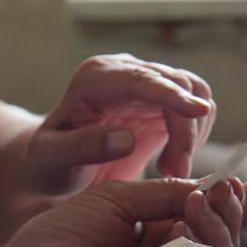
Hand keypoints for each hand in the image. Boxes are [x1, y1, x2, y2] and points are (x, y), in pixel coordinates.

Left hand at [0, 178, 242, 246]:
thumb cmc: (63, 233)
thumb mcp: (119, 197)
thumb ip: (165, 194)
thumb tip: (210, 186)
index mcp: (160, 232)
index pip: (208, 218)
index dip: (225, 200)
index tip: (229, 180)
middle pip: (221, 240)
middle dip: (227, 212)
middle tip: (220, 190)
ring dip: (216, 230)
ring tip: (199, 205)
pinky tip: (182, 233)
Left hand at [27, 53, 215, 193]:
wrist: (57, 166)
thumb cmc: (49, 162)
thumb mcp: (52, 159)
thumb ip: (83, 147)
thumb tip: (126, 138)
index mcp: (95, 77)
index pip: (141, 79)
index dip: (171, 95)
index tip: (198, 112)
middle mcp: (125, 71)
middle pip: (176, 85)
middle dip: (184, 130)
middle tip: (176, 174)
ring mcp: (147, 84)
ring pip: (195, 94)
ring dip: (193, 134)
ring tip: (171, 171)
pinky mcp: (163, 102)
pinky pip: (197, 110)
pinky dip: (195, 136)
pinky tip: (172, 164)